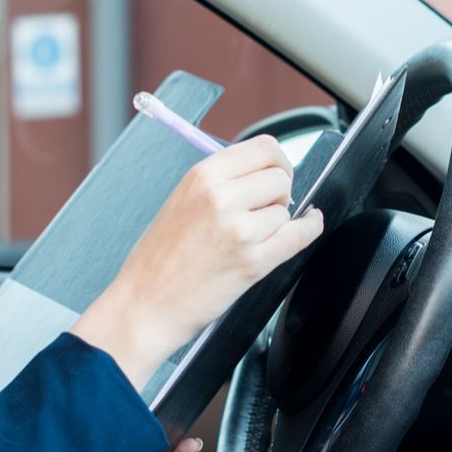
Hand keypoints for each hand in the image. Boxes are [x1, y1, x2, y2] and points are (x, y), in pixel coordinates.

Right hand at [73, 135, 323, 386]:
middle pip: (280, 177)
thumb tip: (264, 172)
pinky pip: (298, 236)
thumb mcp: (182, 200)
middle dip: (279, 193)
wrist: (144, 305)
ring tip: (251, 237)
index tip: (277, 173)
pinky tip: (307, 225)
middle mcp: (221, 197)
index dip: (277, 160)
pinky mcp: (252, 263)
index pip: (264, 147)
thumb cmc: (158, 258)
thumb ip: (221, 182)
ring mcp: (238, 230)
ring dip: (277, 222)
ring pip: (286, 210)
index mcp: (202, 176)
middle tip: (264, 209)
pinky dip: (308, 230)